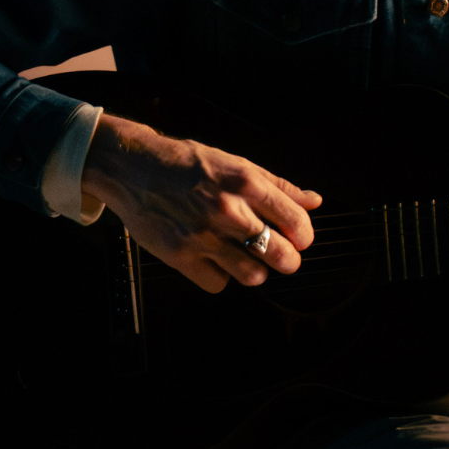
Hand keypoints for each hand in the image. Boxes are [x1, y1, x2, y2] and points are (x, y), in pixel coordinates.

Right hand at [80, 114, 320, 293]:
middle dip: (288, 260)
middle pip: (281, 256)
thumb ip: (278, 186)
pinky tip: (214, 259)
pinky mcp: (181, 257)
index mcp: (246, 184)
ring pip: (253, 276)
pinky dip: (220, 276)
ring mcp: (203, 236)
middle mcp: (228, 211)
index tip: (299, 238)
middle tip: (281, 256)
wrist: (134, 168)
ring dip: (255, 271)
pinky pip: (218, 284)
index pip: (296, 222)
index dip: (304, 235)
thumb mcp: (237, 164)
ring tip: (245, 257)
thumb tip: (313, 201)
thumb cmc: (187, 164)